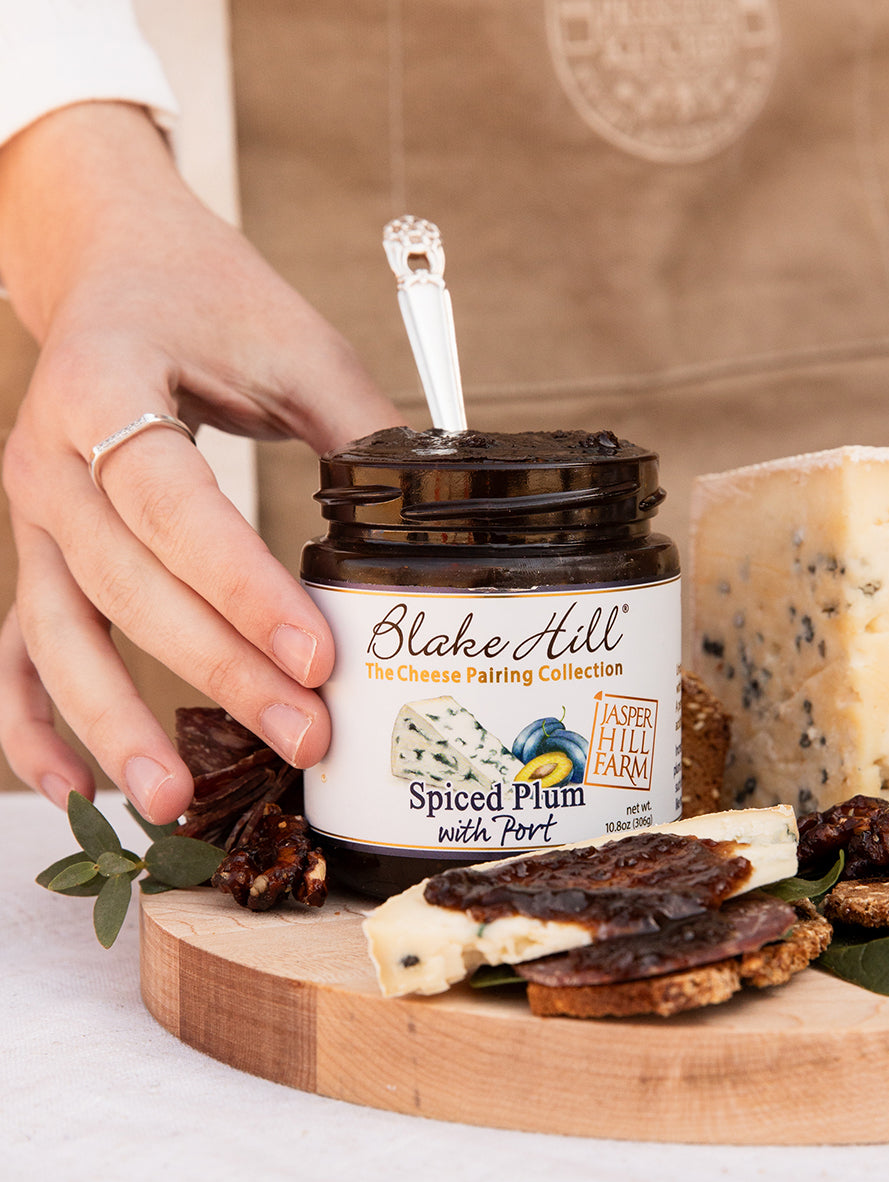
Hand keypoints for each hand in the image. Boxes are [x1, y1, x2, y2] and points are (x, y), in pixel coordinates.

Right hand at [0, 103, 397, 820]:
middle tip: (303, 735)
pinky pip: (19, 646)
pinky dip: (36, 721)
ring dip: (116, 721)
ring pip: (60, 632)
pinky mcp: (40, 552)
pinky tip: (79, 785)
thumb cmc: (205, 296)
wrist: (111, 264)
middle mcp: (47, 458)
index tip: (319, 655)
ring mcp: (32, 514)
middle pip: (127, 584)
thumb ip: (356, 430)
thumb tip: (437, 521)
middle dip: (217, 669)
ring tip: (177, 801)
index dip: (243, 587)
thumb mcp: (293, 344)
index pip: (172, 505)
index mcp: (104, 388)